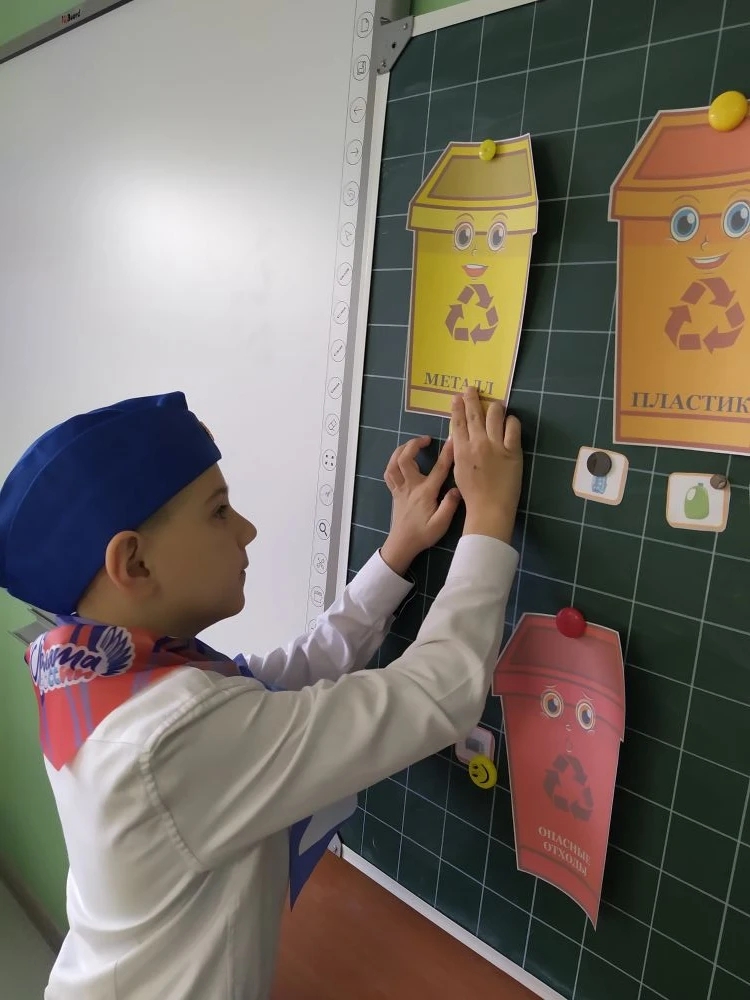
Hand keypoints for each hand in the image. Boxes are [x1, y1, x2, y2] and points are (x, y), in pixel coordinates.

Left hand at [380, 436, 460, 575]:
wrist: (402, 544)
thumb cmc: (423, 534)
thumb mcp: (441, 524)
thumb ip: (450, 505)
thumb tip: (457, 488)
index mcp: (425, 492)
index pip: (438, 468)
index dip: (447, 453)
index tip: (452, 440)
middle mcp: (410, 487)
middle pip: (405, 459)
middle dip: (414, 444)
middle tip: (426, 439)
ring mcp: (400, 489)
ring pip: (393, 464)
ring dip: (401, 450)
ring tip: (412, 445)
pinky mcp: (395, 493)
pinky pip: (389, 473)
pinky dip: (393, 463)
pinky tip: (400, 461)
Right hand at [451, 387, 521, 544]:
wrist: (490, 508)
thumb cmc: (472, 494)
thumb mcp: (458, 471)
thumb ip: (459, 453)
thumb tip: (460, 438)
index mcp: (461, 450)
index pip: (457, 422)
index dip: (457, 408)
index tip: (456, 397)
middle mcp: (477, 443)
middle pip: (474, 414)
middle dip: (472, 399)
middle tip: (471, 389)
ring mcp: (495, 446)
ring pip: (494, 415)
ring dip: (494, 406)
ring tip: (495, 404)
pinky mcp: (512, 451)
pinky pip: (513, 428)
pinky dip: (511, 421)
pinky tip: (510, 420)